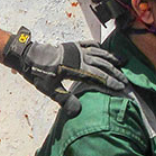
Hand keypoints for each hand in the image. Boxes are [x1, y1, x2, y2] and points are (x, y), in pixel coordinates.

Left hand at [2, 27, 125, 102]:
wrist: (29, 55)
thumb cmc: (38, 74)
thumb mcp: (50, 89)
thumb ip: (65, 99)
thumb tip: (77, 111)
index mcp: (76, 68)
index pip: (98, 77)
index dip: (111, 83)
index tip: (121, 88)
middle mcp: (80, 57)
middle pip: (103, 65)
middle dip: (115, 73)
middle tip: (126, 81)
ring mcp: (77, 49)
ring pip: (99, 53)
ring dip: (111, 58)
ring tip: (122, 62)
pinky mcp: (73, 44)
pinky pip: (89, 43)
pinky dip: (98, 46)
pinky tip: (103, 49)